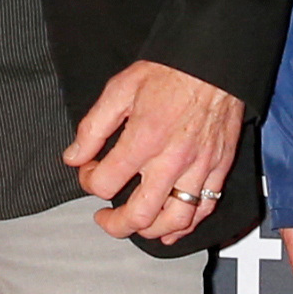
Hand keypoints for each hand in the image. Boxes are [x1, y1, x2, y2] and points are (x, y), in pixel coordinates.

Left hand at [64, 62, 243, 245]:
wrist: (214, 62)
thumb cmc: (170, 72)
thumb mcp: (119, 90)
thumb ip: (93, 128)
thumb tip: (74, 156)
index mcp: (143, 139)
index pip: (104, 183)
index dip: (88, 182)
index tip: (89, 172)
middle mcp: (171, 160)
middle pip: (139, 215)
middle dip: (114, 224)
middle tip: (105, 217)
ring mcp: (198, 167)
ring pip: (174, 220)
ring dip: (150, 231)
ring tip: (136, 224)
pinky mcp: (218, 168)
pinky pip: (204, 208)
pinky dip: (186, 225)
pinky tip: (171, 228)